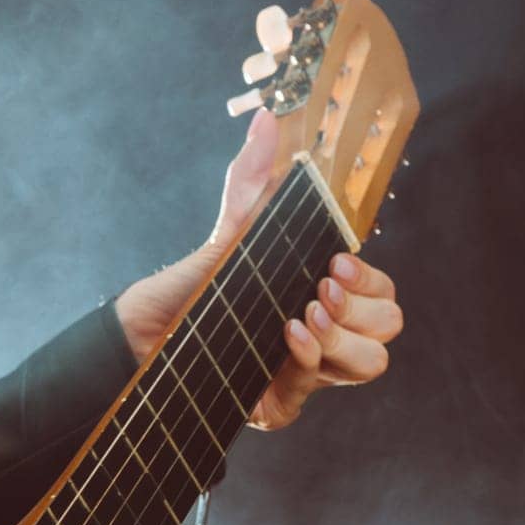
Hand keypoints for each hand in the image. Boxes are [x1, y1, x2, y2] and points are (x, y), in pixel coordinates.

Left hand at [113, 106, 403, 430]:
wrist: (138, 336)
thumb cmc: (188, 286)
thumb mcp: (228, 231)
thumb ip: (252, 179)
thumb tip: (267, 118)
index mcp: (320, 298)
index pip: (380, 292)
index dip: (371, 280)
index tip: (336, 263)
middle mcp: (320, 337)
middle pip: (386, 328)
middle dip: (364, 307)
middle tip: (321, 290)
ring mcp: (300, 374)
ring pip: (368, 363)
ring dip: (344, 337)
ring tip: (304, 315)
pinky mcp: (274, 406)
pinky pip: (311, 392)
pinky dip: (306, 361)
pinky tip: (286, 337)